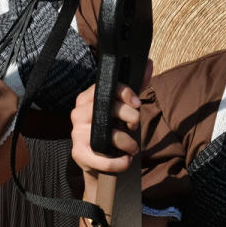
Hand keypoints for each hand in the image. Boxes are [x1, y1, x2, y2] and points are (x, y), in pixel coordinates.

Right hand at [70, 82, 141, 198]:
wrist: (95, 160)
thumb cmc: (109, 130)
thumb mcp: (121, 109)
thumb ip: (134, 88)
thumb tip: (148, 63)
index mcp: (86, 98)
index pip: (106, 88)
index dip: (125, 93)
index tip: (137, 103)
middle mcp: (78, 113)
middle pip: (109, 109)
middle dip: (131, 117)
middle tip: (134, 127)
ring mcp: (77, 134)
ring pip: (111, 135)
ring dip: (129, 143)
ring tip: (131, 148)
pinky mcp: (79, 154)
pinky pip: (105, 161)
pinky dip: (120, 163)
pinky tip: (125, 160)